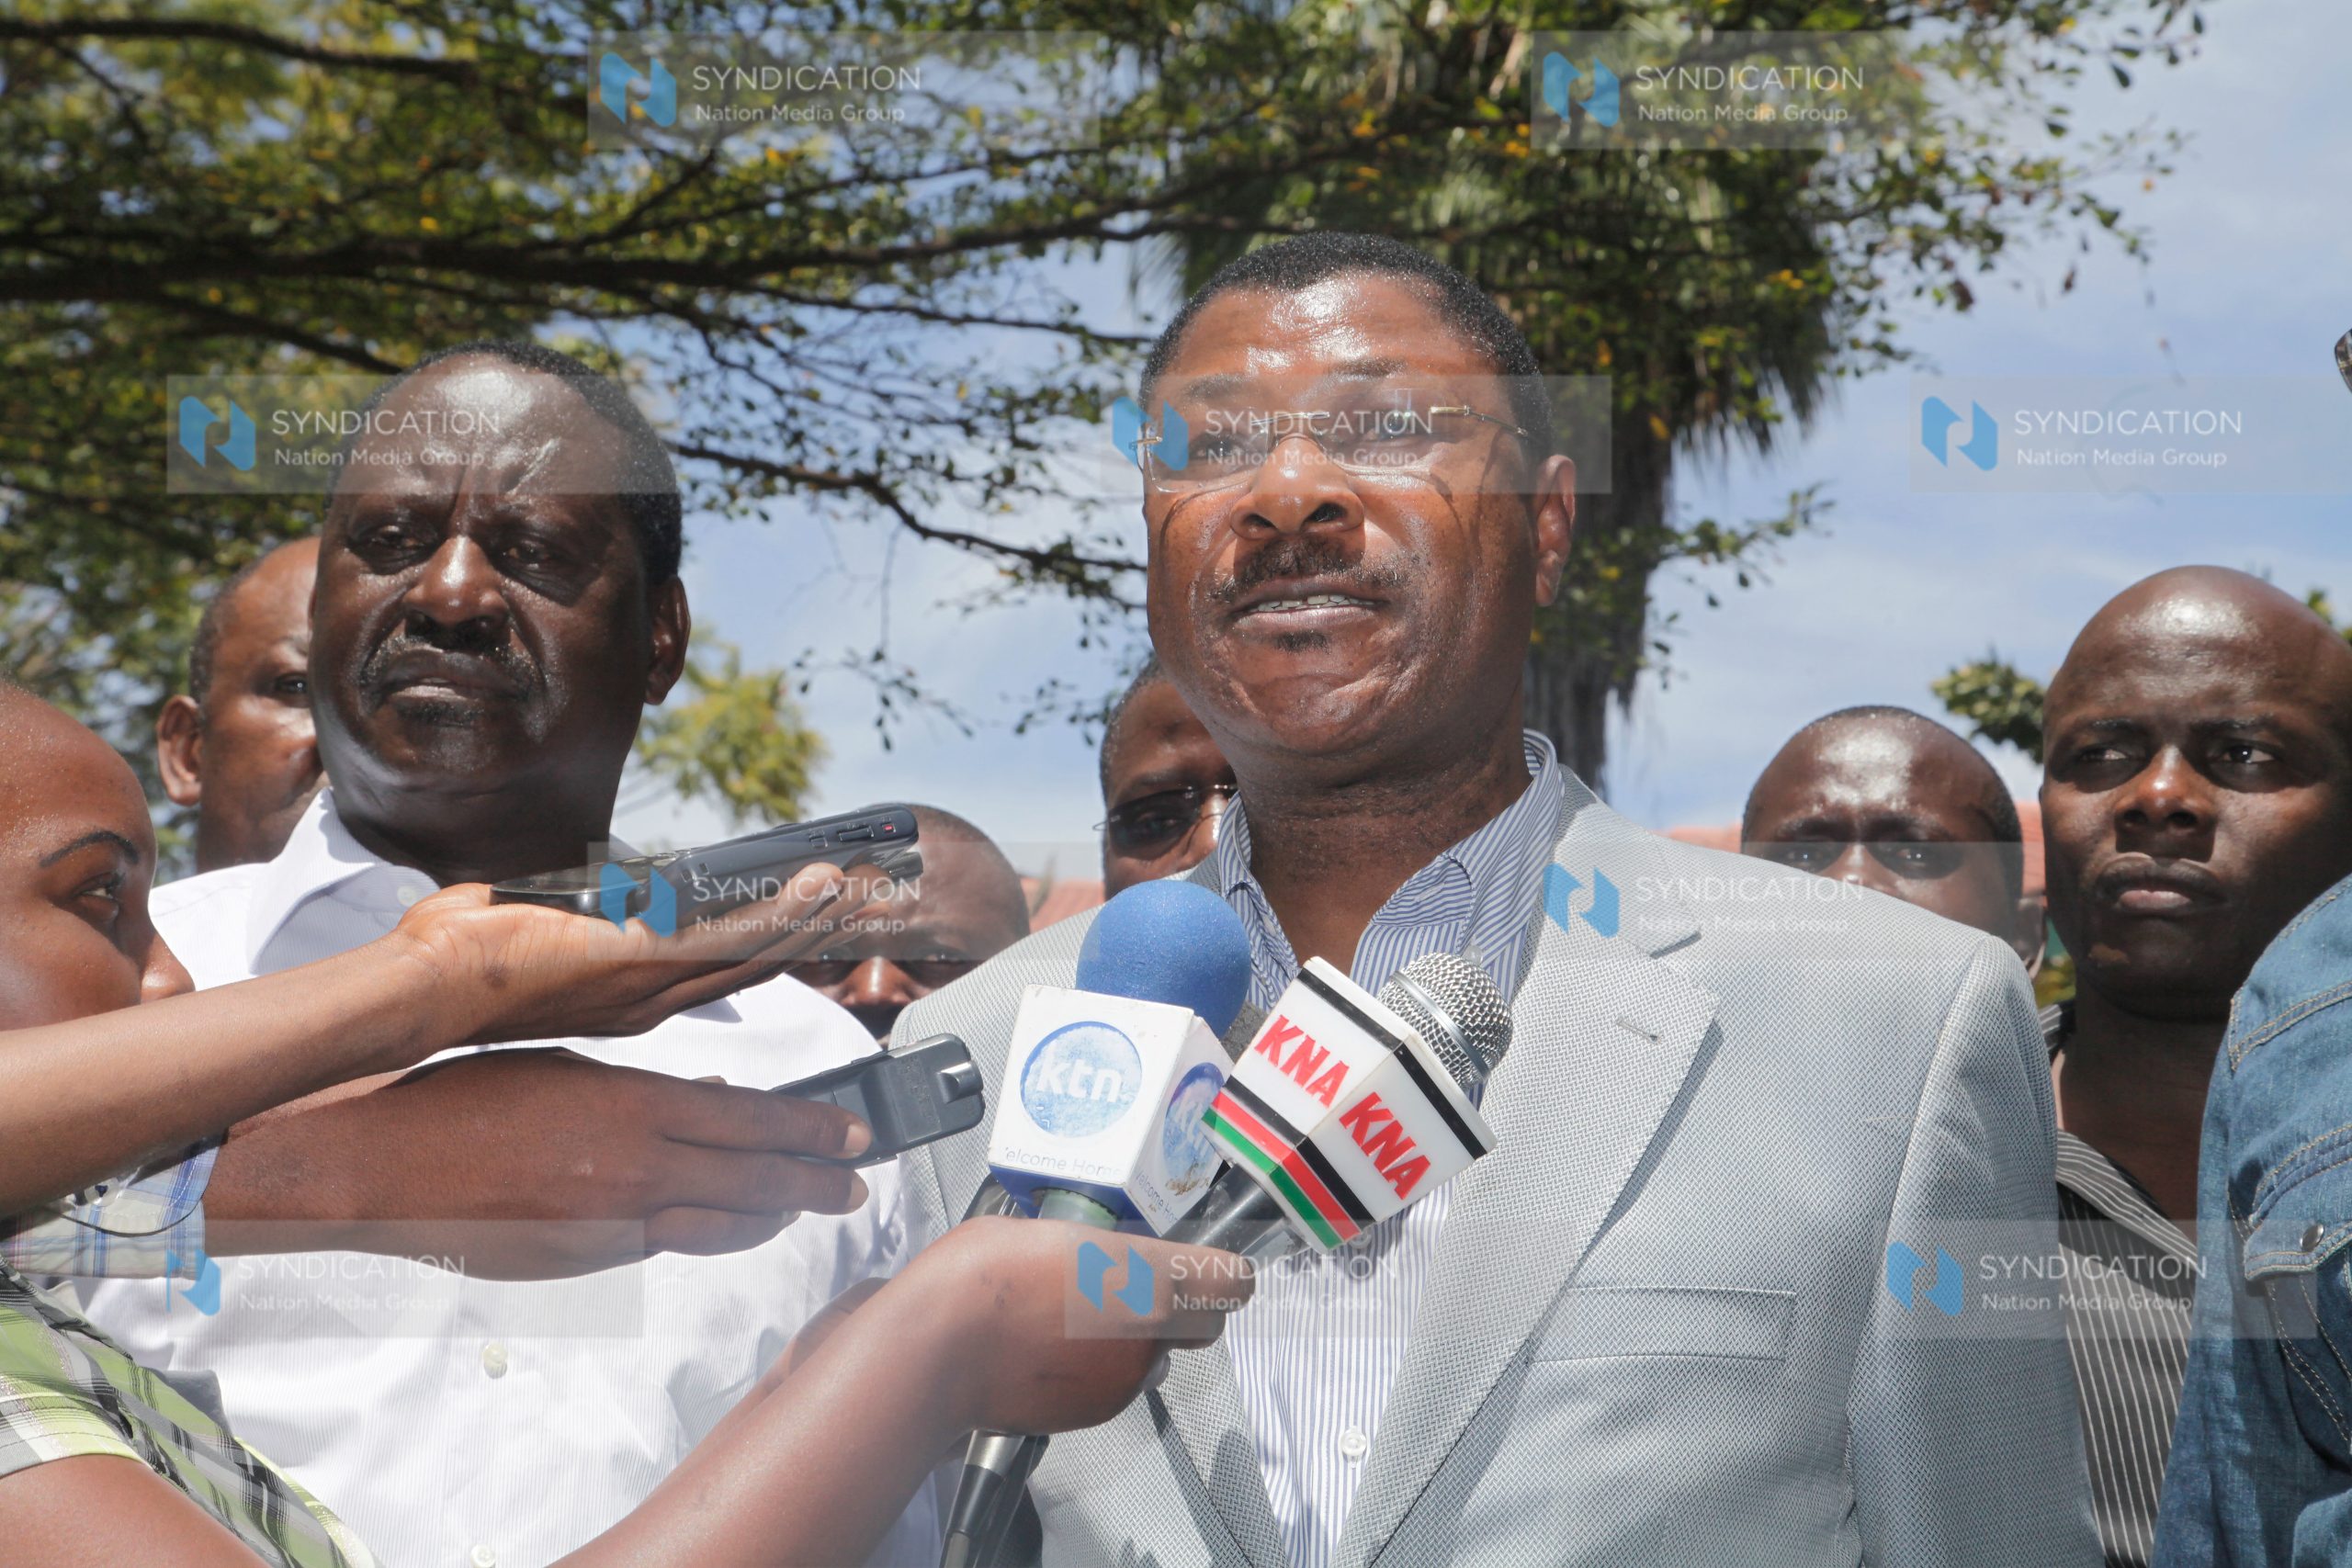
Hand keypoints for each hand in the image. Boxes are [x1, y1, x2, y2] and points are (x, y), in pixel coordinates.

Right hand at [207, 1048, 874, 1278]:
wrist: (383, 1164)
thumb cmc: (465, 1096)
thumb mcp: (567, 1068)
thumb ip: (645, 1091)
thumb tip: (709, 1096)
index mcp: (636, 1102)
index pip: (753, 1119)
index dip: (814, 1131)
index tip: (856, 1136)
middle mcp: (638, 1164)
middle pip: (758, 1177)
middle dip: (818, 1181)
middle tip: (860, 1183)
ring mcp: (615, 1220)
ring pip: (723, 1222)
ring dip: (776, 1215)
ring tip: (812, 1207)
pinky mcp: (588, 1259)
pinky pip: (668, 1245)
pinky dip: (711, 1232)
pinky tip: (733, 1225)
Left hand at [385, 862, 896, 1045]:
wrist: (422, 988)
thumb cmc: (454, 962)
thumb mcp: (529, 927)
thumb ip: (571, 908)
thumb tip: (590, 882)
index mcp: (624, 1001)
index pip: (712, 970)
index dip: (767, 944)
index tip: (804, 918)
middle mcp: (648, 1003)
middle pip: (752, 963)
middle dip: (811, 933)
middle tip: (861, 903)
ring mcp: (649, 985)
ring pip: (755, 949)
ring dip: (812, 916)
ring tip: (859, 887)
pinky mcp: (644, 959)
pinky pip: (732, 932)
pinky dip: (783, 907)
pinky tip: (818, 883)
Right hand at [898, 1217, 1255, 1436]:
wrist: (934, 1353)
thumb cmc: (981, 1278)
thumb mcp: (1051, 1234)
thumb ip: (1101, 1251)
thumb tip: (1114, 1257)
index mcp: (1143, 1277)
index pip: (1228, 1281)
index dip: (1223, 1272)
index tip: (1211, 1263)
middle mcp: (1146, 1335)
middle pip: (1205, 1325)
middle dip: (1188, 1306)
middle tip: (1148, 1286)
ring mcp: (1122, 1380)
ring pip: (1158, 1357)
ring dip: (1138, 1340)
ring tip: (1082, 1317)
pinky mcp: (1094, 1412)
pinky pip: (1118, 1385)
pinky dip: (1101, 1370)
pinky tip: (1057, 1350)